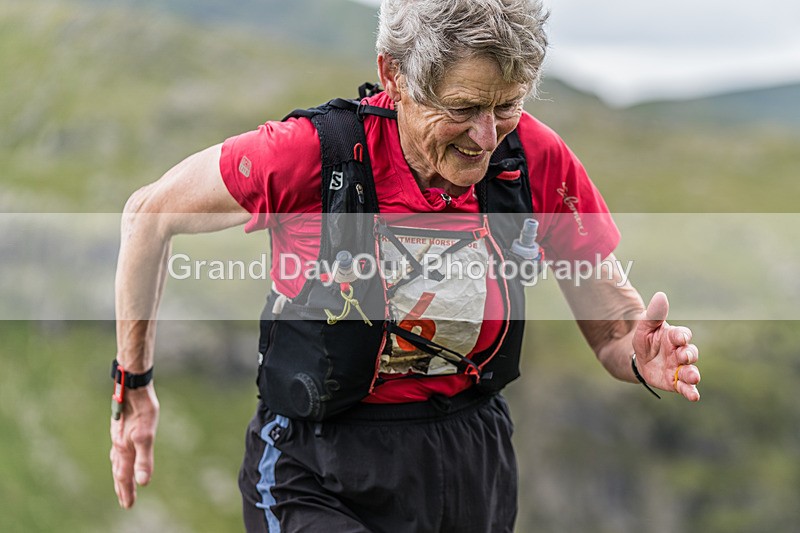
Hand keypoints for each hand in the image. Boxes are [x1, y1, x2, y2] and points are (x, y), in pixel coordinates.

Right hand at [110, 384, 159, 507]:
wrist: (133, 387)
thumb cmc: (142, 409)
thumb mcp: (146, 435)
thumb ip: (144, 459)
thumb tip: (143, 482)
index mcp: (124, 449)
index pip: (125, 476)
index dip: (127, 491)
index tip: (128, 506)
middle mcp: (119, 444)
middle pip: (119, 471)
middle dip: (123, 487)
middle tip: (126, 503)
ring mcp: (119, 435)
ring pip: (117, 460)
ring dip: (120, 474)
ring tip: (121, 484)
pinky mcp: (122, 427)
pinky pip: (118, 449)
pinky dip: (119, 459)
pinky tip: (121, 455)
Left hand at [633, 292, 700, 400]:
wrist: (638, 358)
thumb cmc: (645, 339)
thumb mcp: (645, 326)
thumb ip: (654, 314)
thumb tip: (660, 295)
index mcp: (674, 336)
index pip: (681, 334)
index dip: (682, 336)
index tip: (680, 337)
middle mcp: (680, 352)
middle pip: (690, 353)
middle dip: (689, 355)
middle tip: (685, 356)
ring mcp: (679, 368)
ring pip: (690, 371)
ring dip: (693, 374)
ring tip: (693, 377)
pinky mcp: (675, 382)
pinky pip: (685, 387)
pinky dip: (691, 392)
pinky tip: (694, 396)